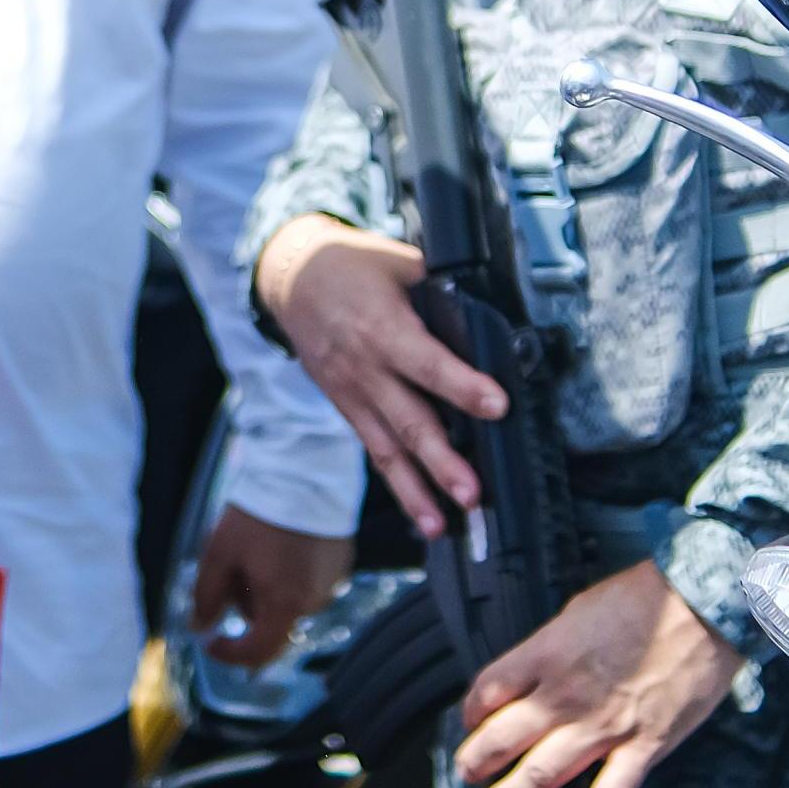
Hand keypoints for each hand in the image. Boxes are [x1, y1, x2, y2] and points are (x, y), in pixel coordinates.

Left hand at [191, 505, 352, 667]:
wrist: (304, 474)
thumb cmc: (258, 515)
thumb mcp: (219, 554)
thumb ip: (206, 598)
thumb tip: (200, 628)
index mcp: (284, 604)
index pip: (258, 652)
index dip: (230, 654)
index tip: (212, 641)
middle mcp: (314, 602)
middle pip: (274, 627)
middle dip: (247, 612)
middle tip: (231, 577)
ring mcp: (332, 584)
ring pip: (291, 606)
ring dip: (269, 594)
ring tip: (258, 554)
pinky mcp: (341, 566)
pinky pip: (310, 586)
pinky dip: (291, 578)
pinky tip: (280, 548)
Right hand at [253, 216, 505, 534]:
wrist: (291, 280)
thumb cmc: (351, 267)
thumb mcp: (399, 263)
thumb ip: (442, 289)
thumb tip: (494, 310)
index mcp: (382, 328)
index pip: (428, 363)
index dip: (463, 386)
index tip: (497, 406)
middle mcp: (366, 369)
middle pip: (409, 421)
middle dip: (442, 461)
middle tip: (472, 492)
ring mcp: (353, 395)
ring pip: (390, 450)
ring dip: (418, 491)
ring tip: (443, 523)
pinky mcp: (348, 410)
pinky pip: (376, 451)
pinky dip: (400, 485)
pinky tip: (423, 514)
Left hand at [450, 561, 743, 787]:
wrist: (703, 606)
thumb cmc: (645, 599)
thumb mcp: (578, 610)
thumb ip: (551, 648)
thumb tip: (534, 669)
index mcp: (546, 656)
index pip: (489, 691)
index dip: (472, 711)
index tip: (471, 720)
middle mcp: (565, 696)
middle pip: (504, 737)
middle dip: (478, 760)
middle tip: (467, 774)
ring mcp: (603, 726)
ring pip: (544, 772)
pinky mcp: (643, 746)